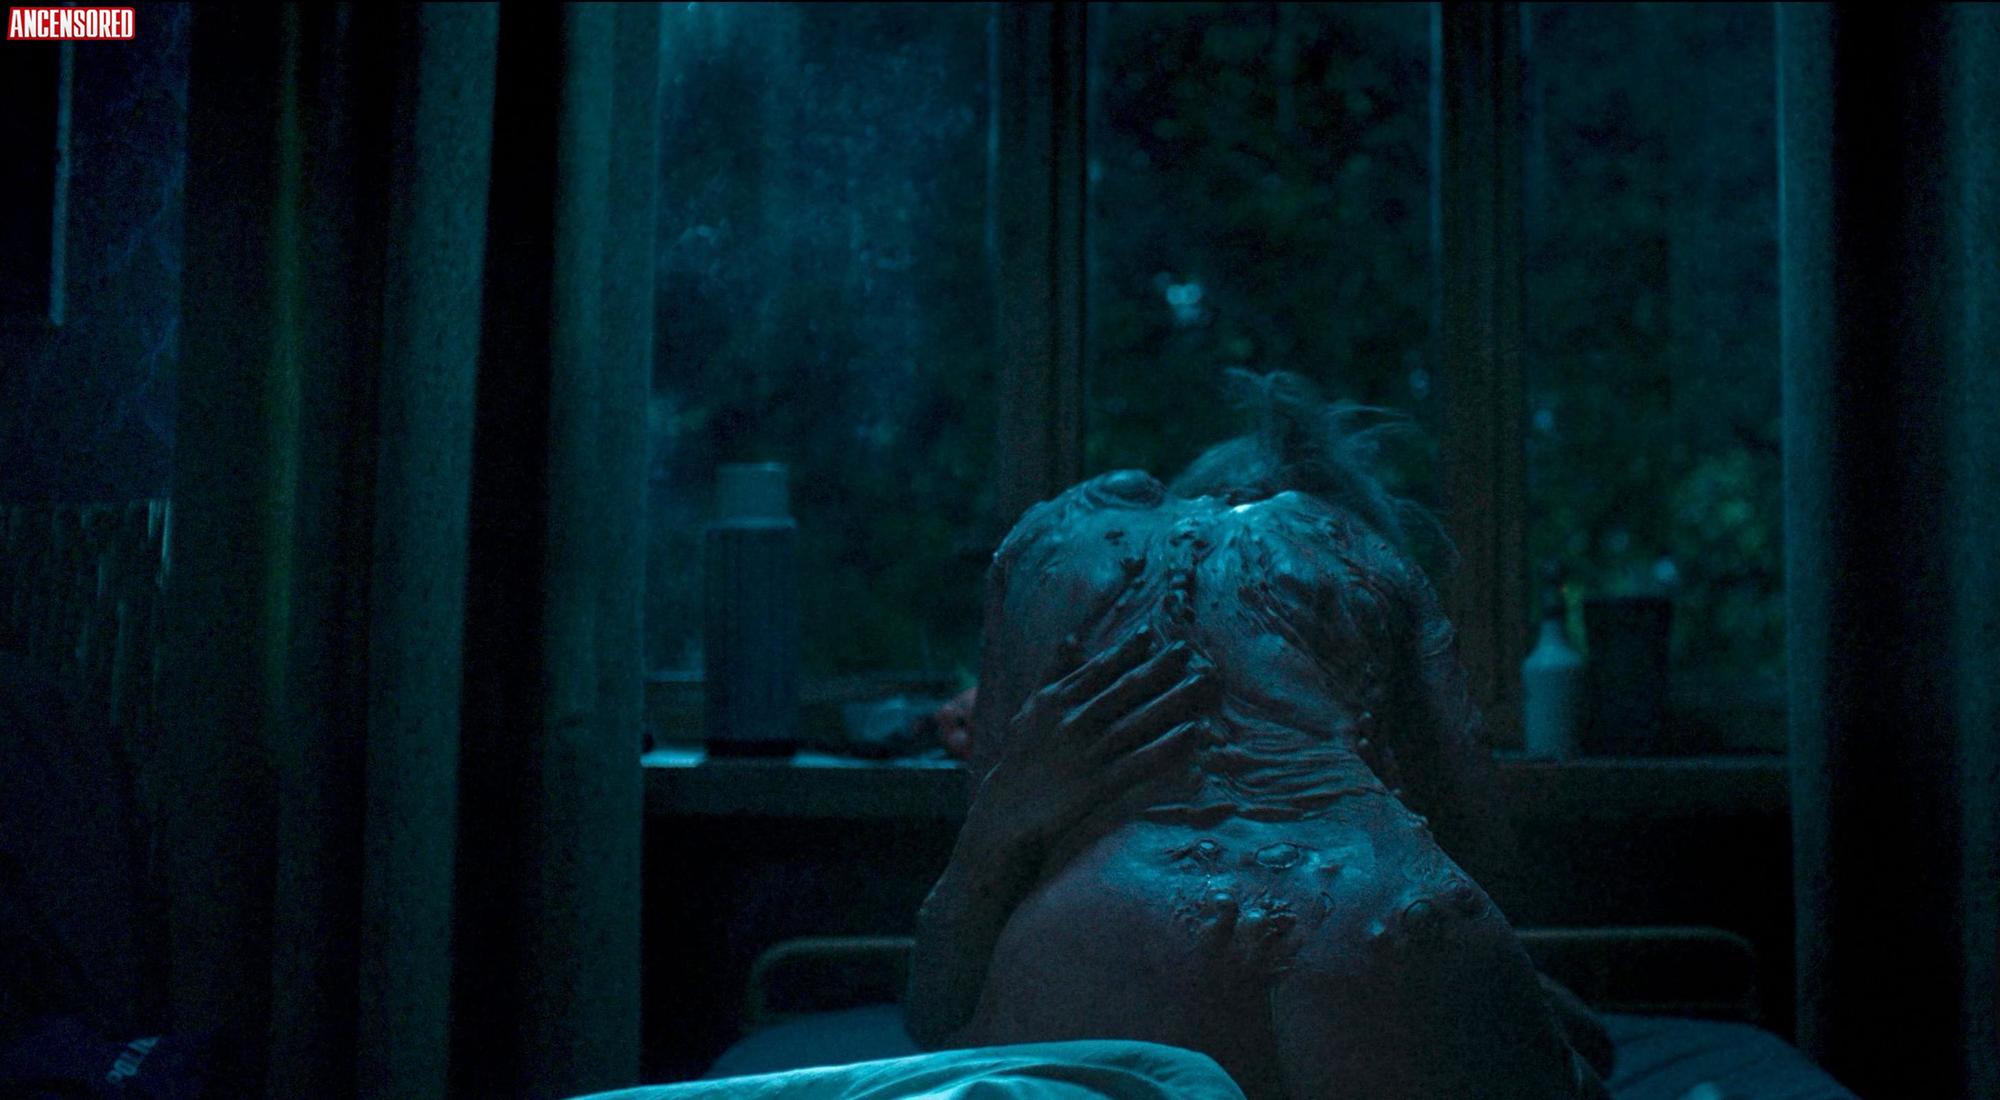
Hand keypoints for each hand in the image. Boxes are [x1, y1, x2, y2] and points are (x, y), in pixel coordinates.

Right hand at [958, 626, 1218, 870]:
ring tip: (1203, 682)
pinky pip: (1140, 761)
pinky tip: (1194, 732)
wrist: (1005, 817)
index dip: (1128, 650)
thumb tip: (1072, 638)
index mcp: (1054, 700)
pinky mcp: (1097, 784)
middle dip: (1160, 667)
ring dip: (1174, 700)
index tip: (1153, 633)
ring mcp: (1085, 752)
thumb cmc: (1023, 760)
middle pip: (1125, 689)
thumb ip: (1054, 674)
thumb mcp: (1031, 711)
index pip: (1098, 668)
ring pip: (1138, 720)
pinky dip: (1168, 746)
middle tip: (1189, 649)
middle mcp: (1071, 721)